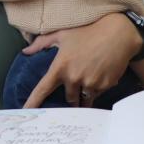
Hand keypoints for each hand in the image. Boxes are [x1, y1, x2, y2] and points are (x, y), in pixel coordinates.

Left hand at [21, 13, 139, 108]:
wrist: (118, 34)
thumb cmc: (87, 31)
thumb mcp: (62, 33)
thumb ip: (42, 43)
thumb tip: (25, 51)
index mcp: (61, 67)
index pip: (43, 89)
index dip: (33, 102)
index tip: (25, 111)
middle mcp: (74, 78)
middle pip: (68, 98)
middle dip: (71, 95)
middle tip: (77, 85)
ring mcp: (90, 83)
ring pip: (84, 99)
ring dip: (84, 96)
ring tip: (89, 83)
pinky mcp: (105, 86)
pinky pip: (97, 94)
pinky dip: (97, 89)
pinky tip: (101, 75)